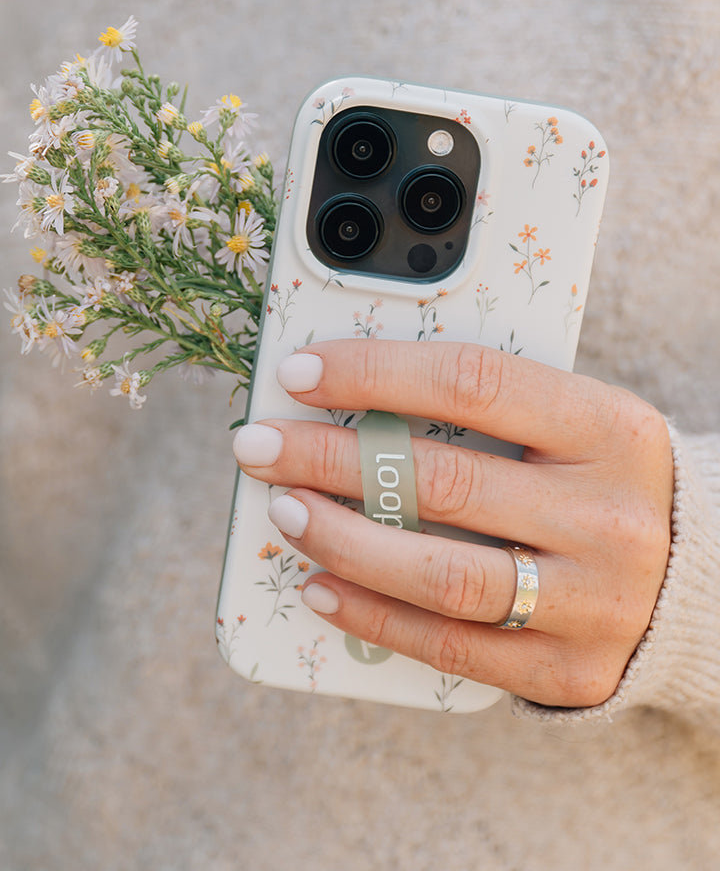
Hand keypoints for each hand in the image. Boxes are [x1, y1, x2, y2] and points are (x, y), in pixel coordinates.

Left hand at [232, 340, 673, 707]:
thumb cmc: (604, 478)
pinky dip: (372, 616)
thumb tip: (352, 398)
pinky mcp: (566, 669)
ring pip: (441, 575)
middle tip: (260, 447)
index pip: (473, 384)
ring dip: (342, 541)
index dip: (376, 373)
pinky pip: (450, 647)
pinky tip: (318, 587)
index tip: (302, 372)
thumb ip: (485, 409)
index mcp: (606, 428)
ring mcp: (592, 601)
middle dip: (330, 461)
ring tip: (282, 514)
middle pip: (444, 482)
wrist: (700, 576)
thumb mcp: (572, 422)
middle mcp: (607, 515)